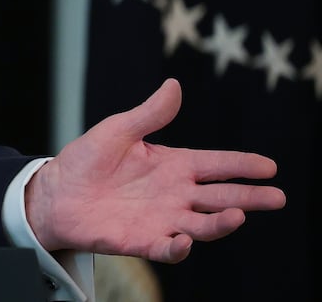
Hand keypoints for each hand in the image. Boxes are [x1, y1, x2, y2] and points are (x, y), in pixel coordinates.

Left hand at [25, 78, 285, 262]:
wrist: (56, 192)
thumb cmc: (87, 160)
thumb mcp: (118, 130)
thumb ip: (149, 114)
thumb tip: (174, 85)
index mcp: (173, 165)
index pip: (216, 164)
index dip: (242, 165)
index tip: (270, 167)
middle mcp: (175, 194)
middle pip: (221, 197)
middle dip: (250, 197)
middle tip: (276, 197)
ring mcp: (162, 219)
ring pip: (202, 224)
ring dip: (221, 223)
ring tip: (237, 216)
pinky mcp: (141, 240)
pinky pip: (166, 248)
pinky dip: (177, 247)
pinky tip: (183, 240)